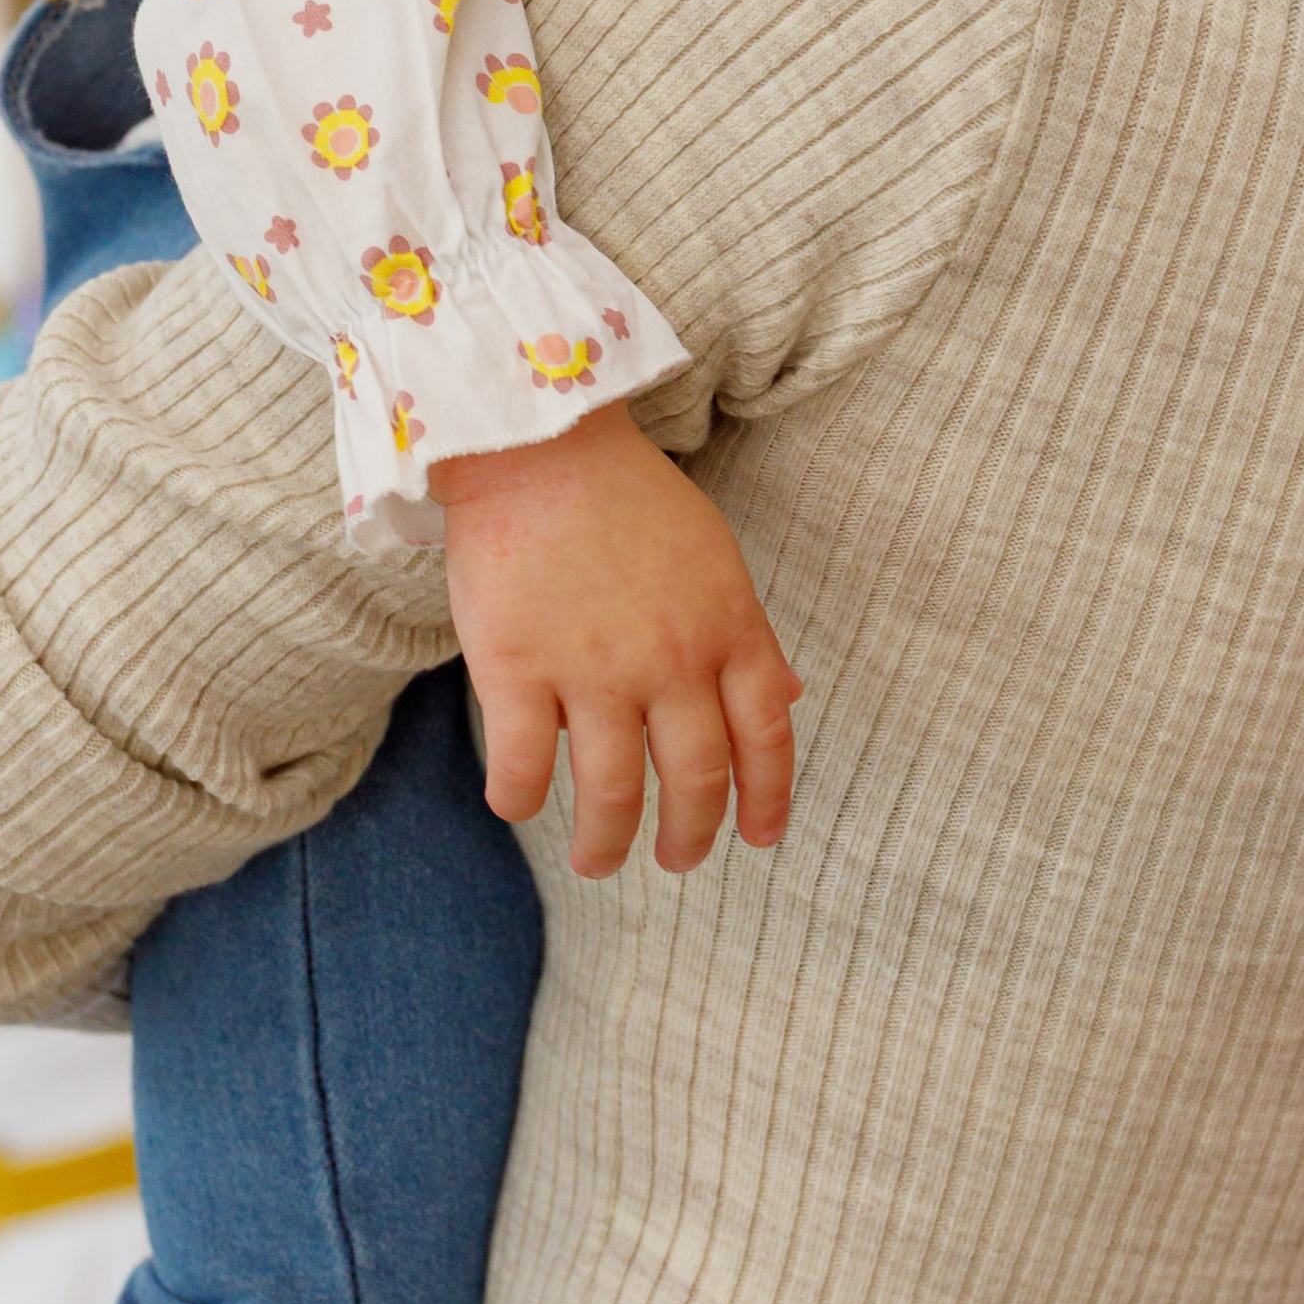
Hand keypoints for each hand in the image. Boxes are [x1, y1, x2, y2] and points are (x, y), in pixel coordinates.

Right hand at [434, 407, 802, 878]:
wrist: (537, 443)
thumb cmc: (627, 498)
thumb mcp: (714, 559)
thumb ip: (748, 634)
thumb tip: (787, 698)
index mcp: (727, 629)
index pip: (767, 738)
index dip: (767, 800)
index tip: (758, 839)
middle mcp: (671, 660)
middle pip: (696, 781)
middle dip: (690, 837)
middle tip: (676, 859)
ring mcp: (593, 669)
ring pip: (612, 795)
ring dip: (607, 843)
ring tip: (598, 860)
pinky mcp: (516, 668)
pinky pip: (523, 768)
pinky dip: (521, 801)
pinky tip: (519, 803)